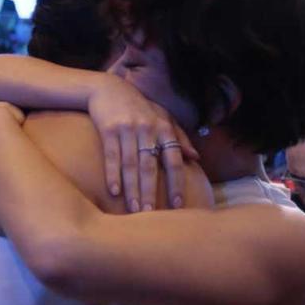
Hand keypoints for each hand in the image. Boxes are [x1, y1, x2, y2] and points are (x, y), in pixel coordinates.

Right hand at [88, 75, 196, 212]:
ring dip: (132, 189)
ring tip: (133, 210)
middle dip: (151, 193)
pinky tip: (114, 192)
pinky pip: (112, 155)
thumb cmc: (139, 107)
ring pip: (131, 165)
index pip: (174, 161)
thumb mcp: (162, 117)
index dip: (176, 183)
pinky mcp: (108, 129)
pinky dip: (113, 174)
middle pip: (151, 167)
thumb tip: (195, 157)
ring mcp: (128, 129)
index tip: (177, 205)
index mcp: (164, 129)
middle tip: (150, 215)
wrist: (108, 88)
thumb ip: (179, 137)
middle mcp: (148, 129)